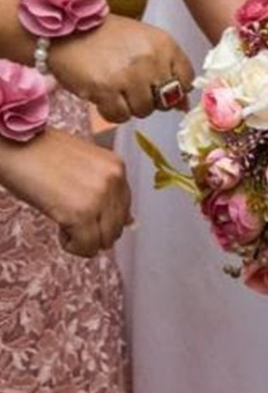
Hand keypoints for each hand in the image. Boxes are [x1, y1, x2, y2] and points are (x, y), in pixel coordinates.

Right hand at [0, 130, 132, 256]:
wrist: (13, 145)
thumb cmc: (41, 155)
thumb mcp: (85, 168)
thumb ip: (108, 192)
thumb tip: (129, 222)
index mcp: (117, 166)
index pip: (124, 208)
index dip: (102, 217)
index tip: (82, 211)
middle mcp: (114, 180)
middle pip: (117, 228)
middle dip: (94, 230)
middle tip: (69, 216)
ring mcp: (99, 197)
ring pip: (104, 241)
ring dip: (83, 238)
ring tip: (63, 218)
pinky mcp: (81, 214)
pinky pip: (87, 247)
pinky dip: (72, 245)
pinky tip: (58, 225)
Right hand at [50, 15, 193, 122]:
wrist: (65, 29)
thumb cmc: (108, 37)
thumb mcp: (145, 43)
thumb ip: (168, 69)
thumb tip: (185, 105)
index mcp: (165, 44)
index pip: (187, 80)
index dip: (174, 89)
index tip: (158, 86)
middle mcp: (150, 59)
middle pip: (167, 100)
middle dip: (151, 99)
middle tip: (132, 86)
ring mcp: (129, 75)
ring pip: (144, 110)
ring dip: (130, 106)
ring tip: (116, 89)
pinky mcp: (105, 88)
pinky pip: (120, 116)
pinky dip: (112, 111)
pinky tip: (103, 96)